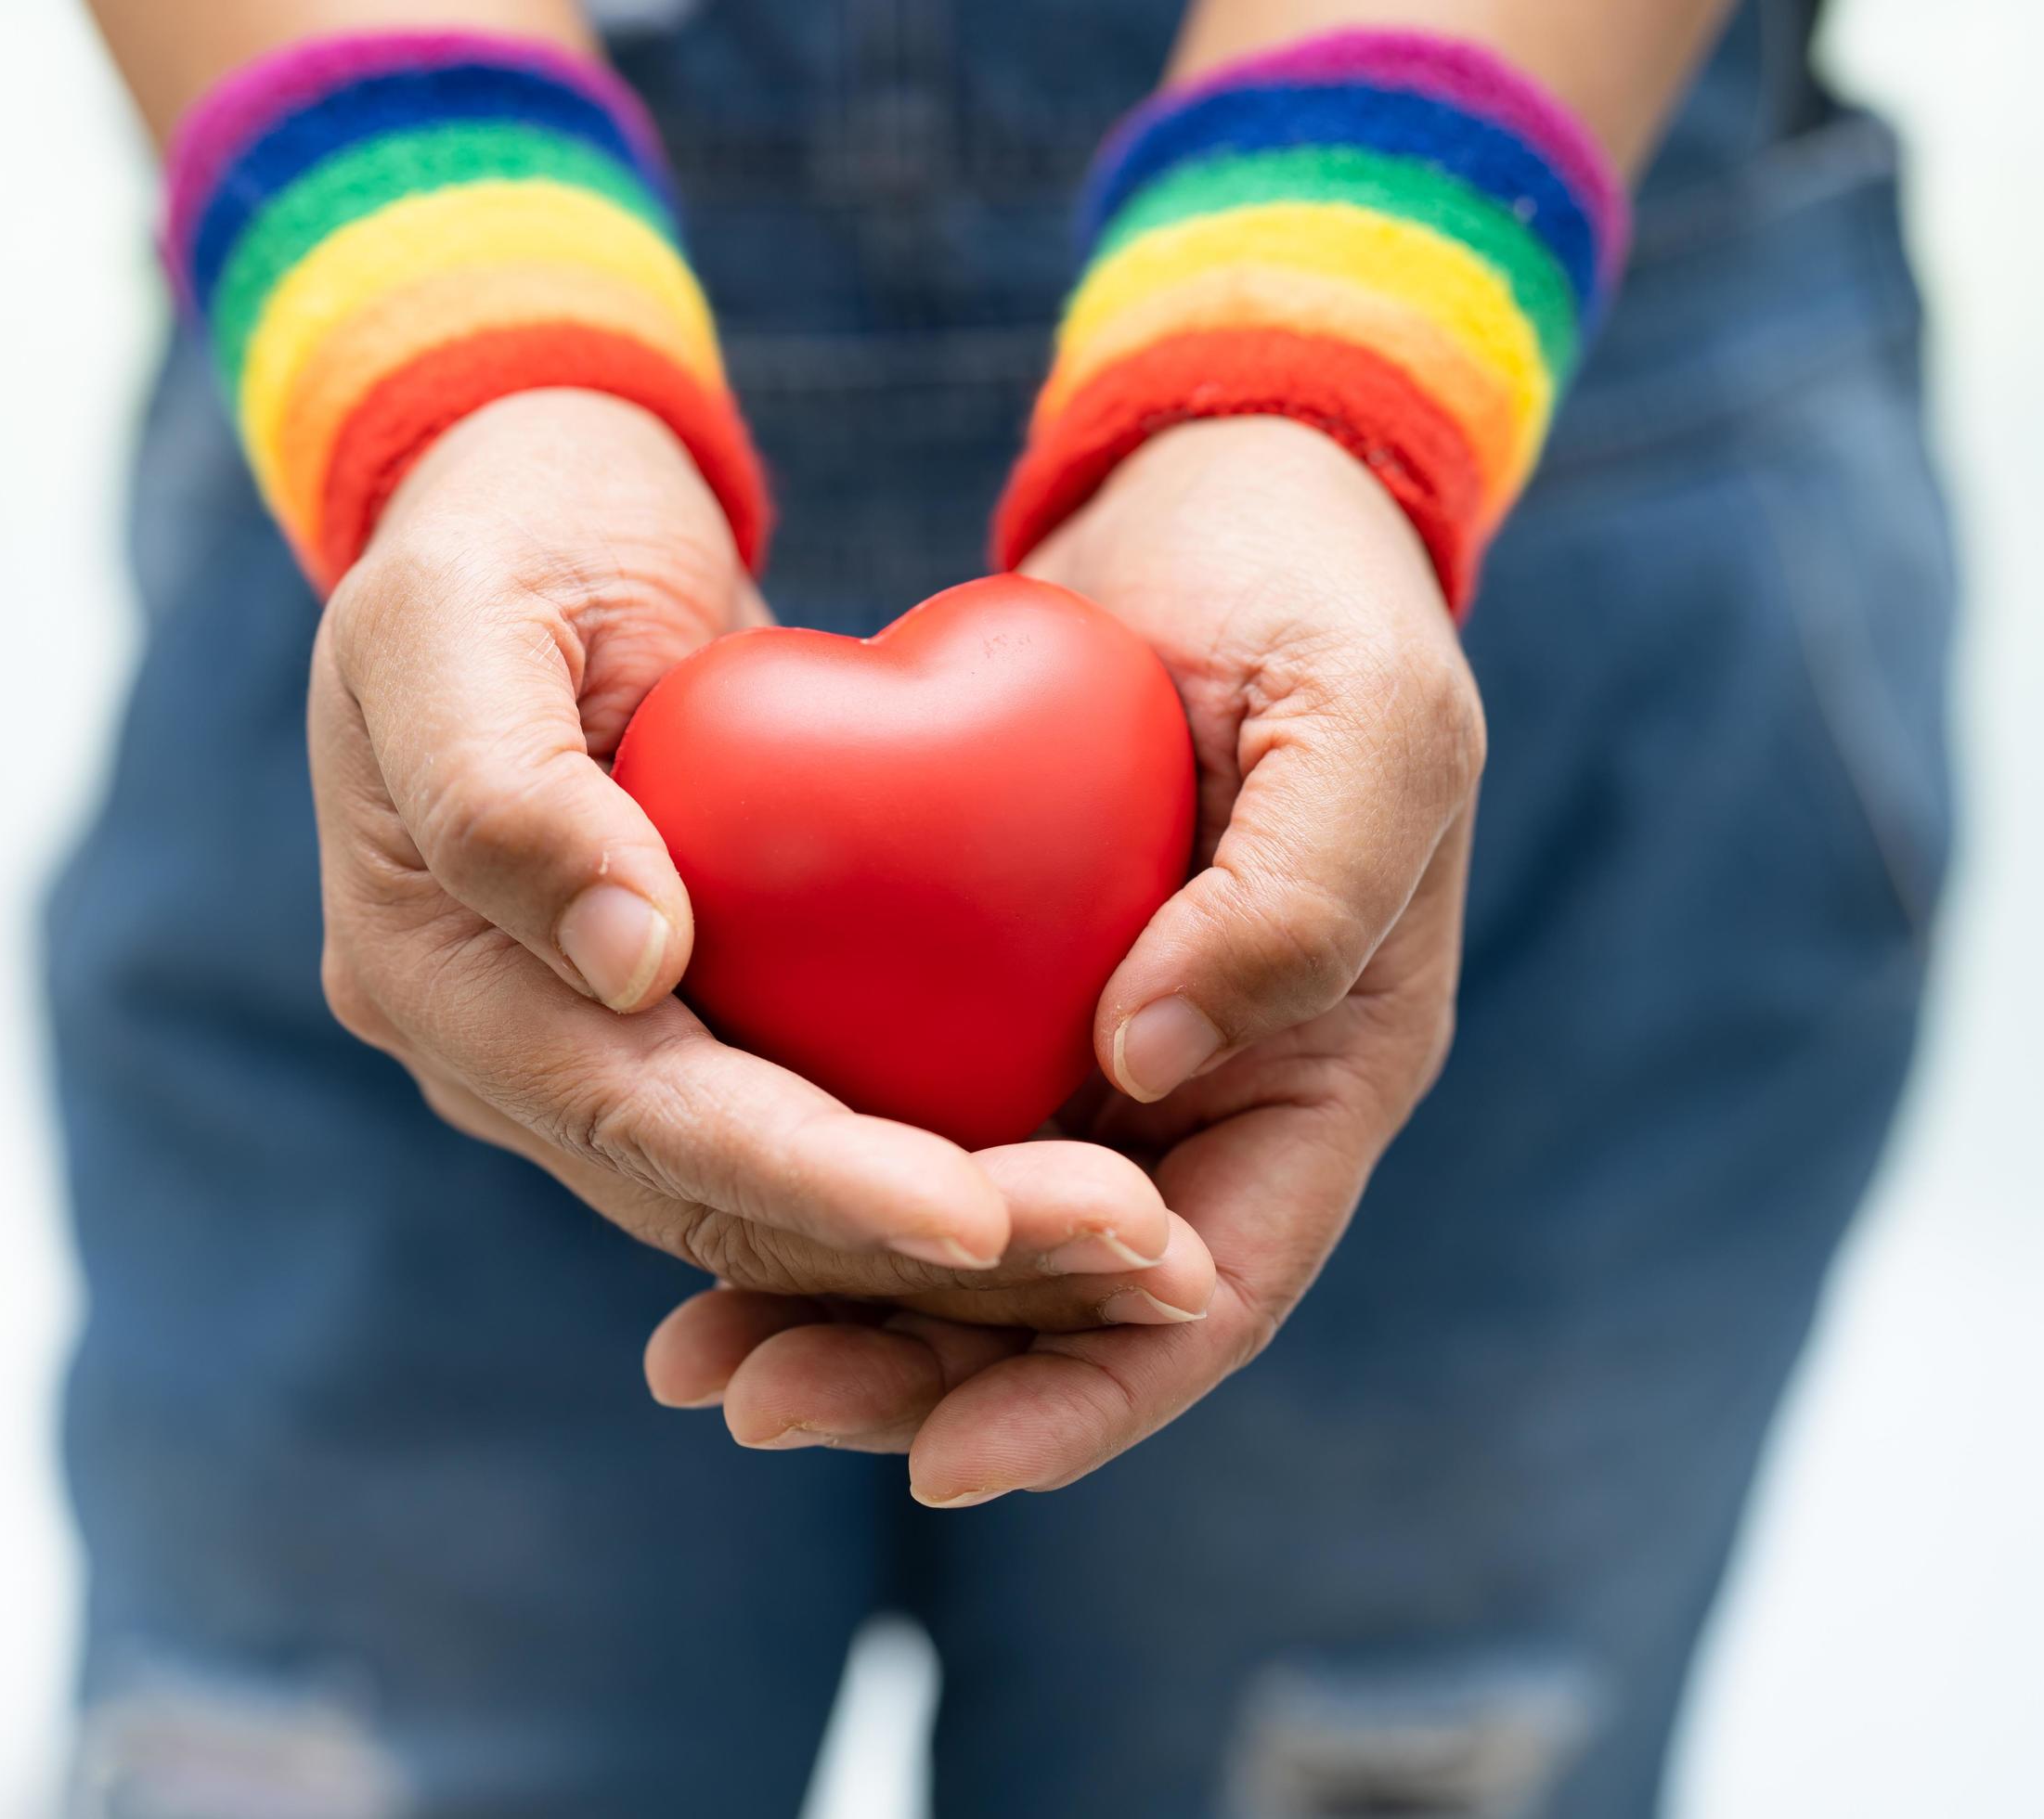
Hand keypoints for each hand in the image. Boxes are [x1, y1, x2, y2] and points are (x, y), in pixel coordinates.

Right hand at [309, 388, 1216, 1325]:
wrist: (527, 500)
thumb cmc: (496, 526)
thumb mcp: (459, 613)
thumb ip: (506, 793)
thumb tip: (635, 970)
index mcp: (427, 981)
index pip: (636, 1121)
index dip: (811, 1183)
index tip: (979, 1219)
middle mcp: (501, 1058)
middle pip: (725, 1200)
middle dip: (922, 1244)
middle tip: (1133, 1246)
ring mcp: (589, 1050)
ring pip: (781, 1197)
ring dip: (959, 1237)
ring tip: (1146, 1241)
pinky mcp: (681, 1019)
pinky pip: (815, 1117)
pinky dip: (938, 1154)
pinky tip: (1082, 1162)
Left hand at [642, 417, 1484, 1499]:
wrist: (1222, 507)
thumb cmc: (1319, 601)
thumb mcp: (1362, 720)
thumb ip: (1298, 896)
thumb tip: (1145, 1069)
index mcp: (1324, 1077)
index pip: (1211, 1294)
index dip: (1085, 1392)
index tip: (943, 1458)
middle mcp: (1209, 1107)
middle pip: (1064, 1312)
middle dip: (915, 1381)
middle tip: (750, 1402)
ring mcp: (1098, 1064)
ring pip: (965, 1243)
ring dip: (836, 1309)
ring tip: (693, 1365)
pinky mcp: (999, 1001)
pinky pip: (898, 1120)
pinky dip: (804, 1172)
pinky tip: (680, 1195)